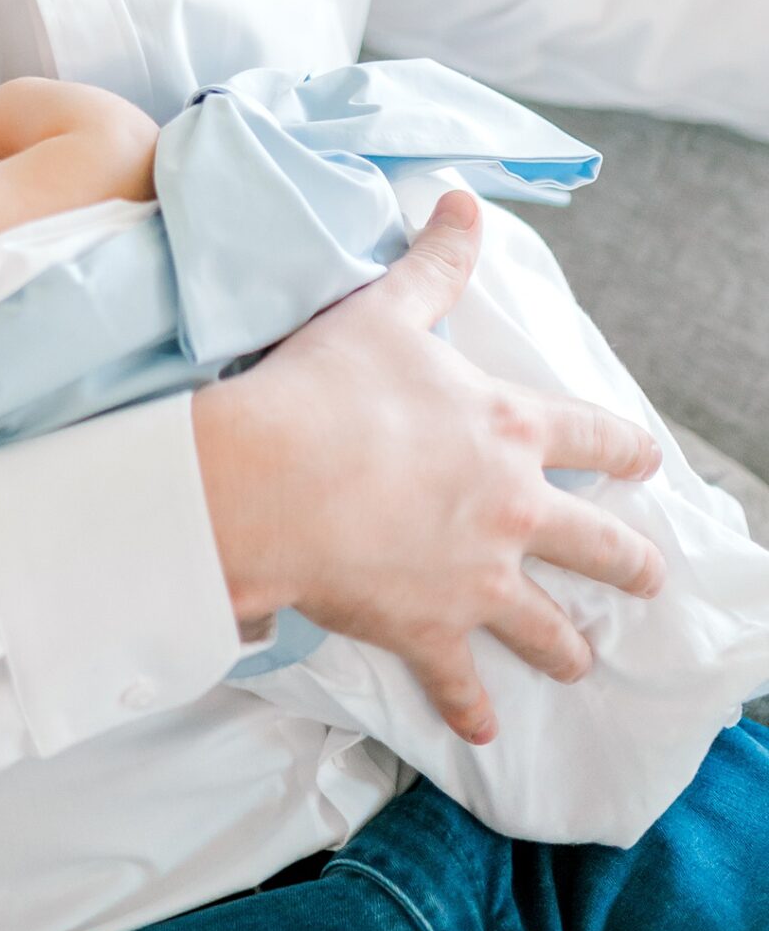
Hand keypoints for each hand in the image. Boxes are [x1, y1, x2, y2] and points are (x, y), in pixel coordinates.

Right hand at [191, 190, 665, 745]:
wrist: (281, 478)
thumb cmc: (333, 387)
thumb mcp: (387, 309)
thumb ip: (436, 262)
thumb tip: (464, 200)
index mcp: (508, 429)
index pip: (591, 437)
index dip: (624, 448)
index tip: (650, 461)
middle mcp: (512, 510)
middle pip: (596, 545)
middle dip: (628, 564)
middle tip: (648, 578)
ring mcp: (478, 579)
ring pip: (547, 626)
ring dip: (566, 647)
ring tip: (580, 663)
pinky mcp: (431, 630)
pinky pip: (460, 683)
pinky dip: (470, 708)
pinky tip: (480, 730)